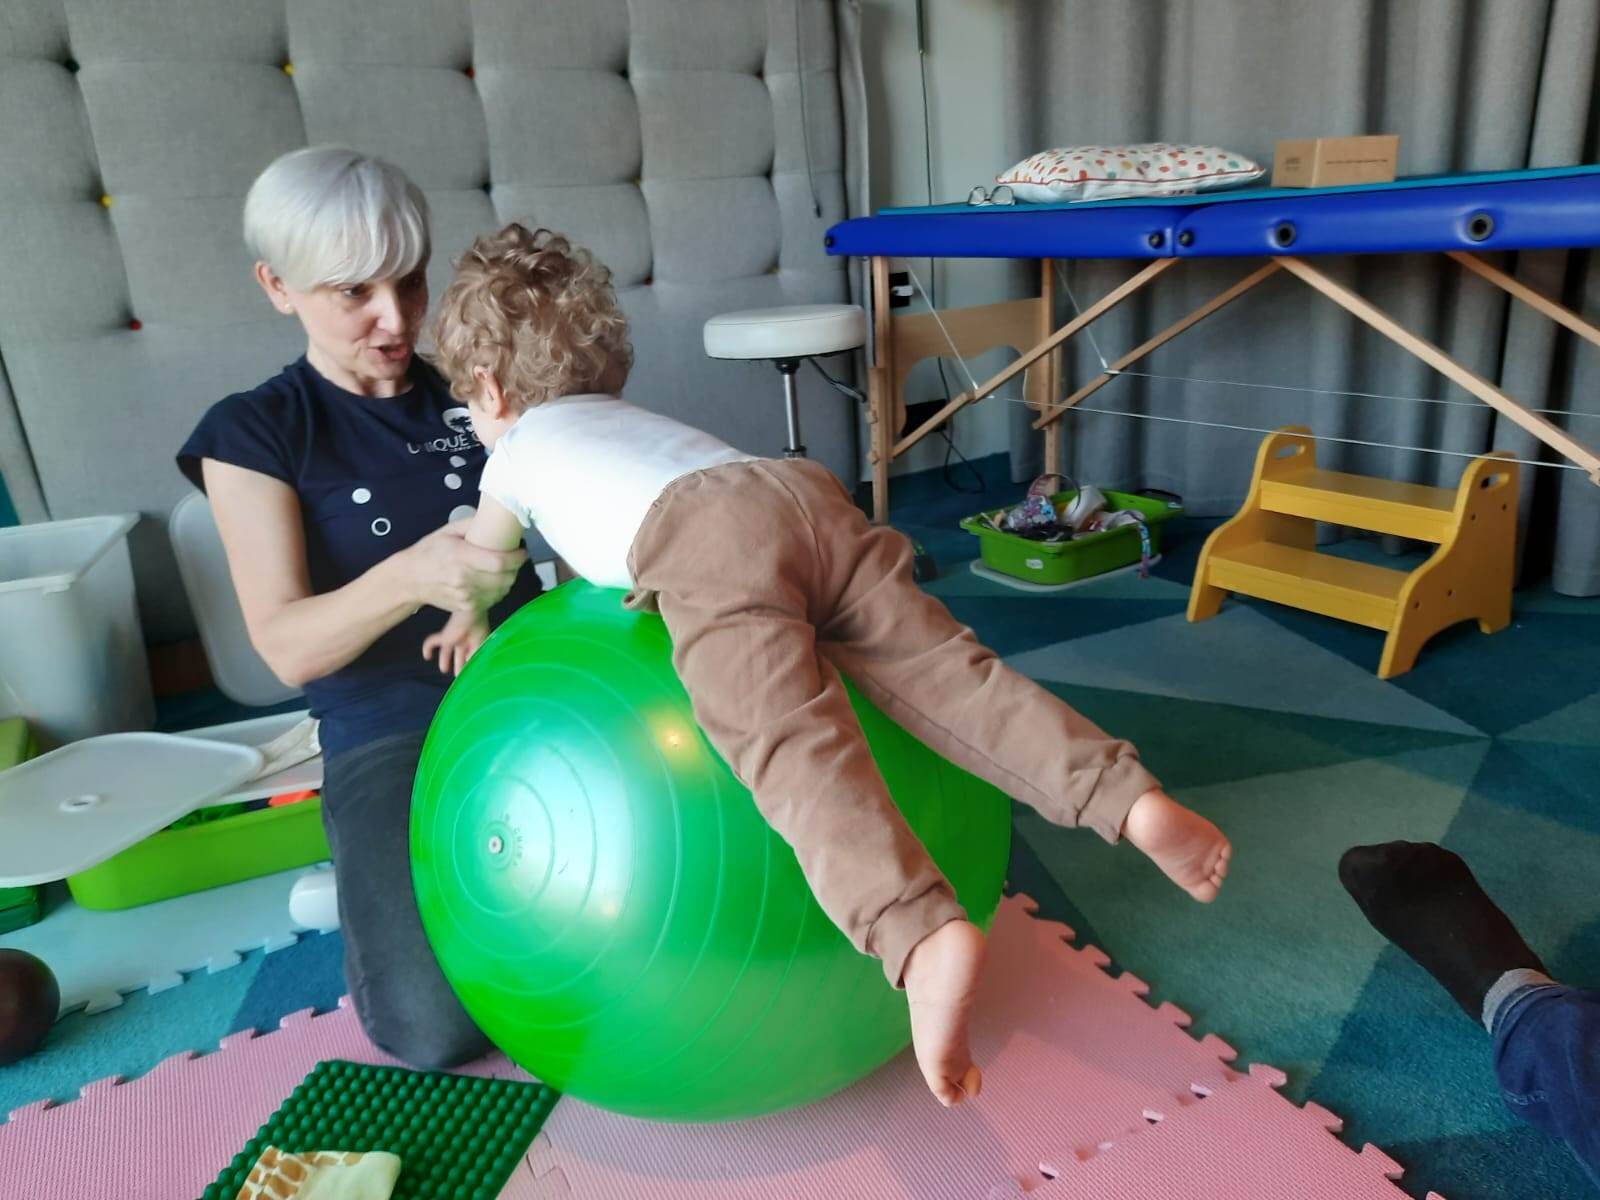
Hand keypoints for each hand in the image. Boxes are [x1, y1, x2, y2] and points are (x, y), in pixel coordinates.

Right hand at [396, 520, 525, 613]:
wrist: (410, 579)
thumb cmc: (429, 551)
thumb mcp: (448, 531)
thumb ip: (472, 525)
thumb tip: (496, 519)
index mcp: (460, 556)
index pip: (499, 562)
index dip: (516, 558)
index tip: (521, 551)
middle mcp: (464, 579)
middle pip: (504, 578)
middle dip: (515, 568)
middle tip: (514, 559)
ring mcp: (466, 596)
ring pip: (502, 591)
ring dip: (508, 580)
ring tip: (505, 570)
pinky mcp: (466, 608)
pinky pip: (493, 601)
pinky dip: (498, 591)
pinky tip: (493, 582)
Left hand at [422, 610, 490, 676]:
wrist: (471, 613)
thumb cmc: (481, 628)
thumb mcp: (484, 646)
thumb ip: (479, 659)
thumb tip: (477, 672)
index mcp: (478, 642)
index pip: (474, 655)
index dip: (473, 663)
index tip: (473, 673)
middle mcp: (465, 641)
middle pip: (461, 655)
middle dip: (460, 664)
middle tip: (459, 674)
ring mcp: (454, 639)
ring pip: (447, 651)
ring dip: (445, 660)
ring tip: (444, 669)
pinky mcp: (445, 636)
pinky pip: (433, 642)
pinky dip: (427, 648)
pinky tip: (427, 656)